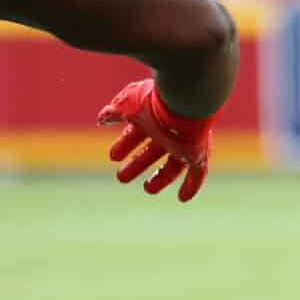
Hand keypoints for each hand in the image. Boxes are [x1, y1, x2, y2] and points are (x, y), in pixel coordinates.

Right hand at [97, 77, 213, 200]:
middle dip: (136, 164)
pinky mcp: (197, 152)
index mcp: (152, 118)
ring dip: (160, 179)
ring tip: (146, 189)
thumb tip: (102, 119)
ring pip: (172, 165)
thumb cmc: (154, 100)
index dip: (126, 144)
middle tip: (121, 176)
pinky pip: (197, 172)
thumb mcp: (127, 103)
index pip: (138, 133)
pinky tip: (182, 198)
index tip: (114, 155)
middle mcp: (168, 131)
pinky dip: (191, 186)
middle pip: (152, 152)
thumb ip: (114, 112)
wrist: (183, 100)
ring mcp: (183, 142)